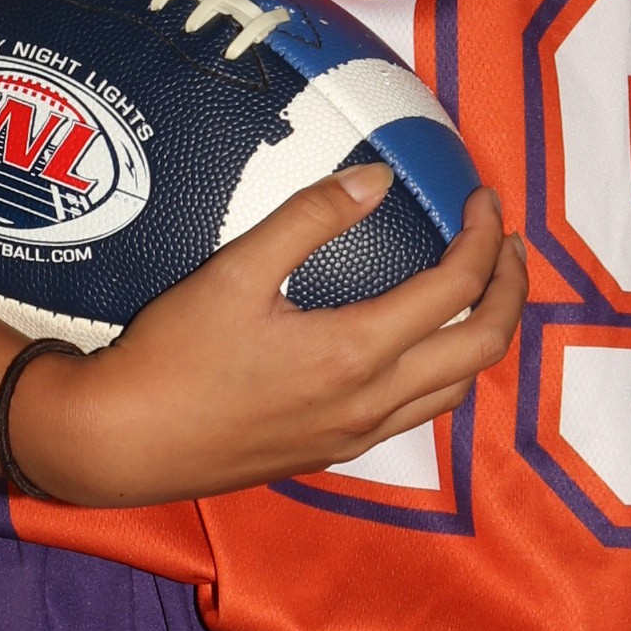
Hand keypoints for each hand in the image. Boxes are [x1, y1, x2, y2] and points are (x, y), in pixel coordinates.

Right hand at [5, 171, 527, 507]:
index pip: (455, 290)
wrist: (122, 443)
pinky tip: (419, 341)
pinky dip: (443, 370)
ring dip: (482, 334)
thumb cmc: (170, 356)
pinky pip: (418, 412)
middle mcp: (370, 403)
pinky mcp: (334, 452)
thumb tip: (376, 177)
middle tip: (504, 242)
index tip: (480, 199)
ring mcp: (356, 436)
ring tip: (478, 288)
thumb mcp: (234, 271)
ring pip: (457, 388)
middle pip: (482, 347)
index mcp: (353, 354)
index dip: (482, 237)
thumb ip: (309, 217)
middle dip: (508, 289)